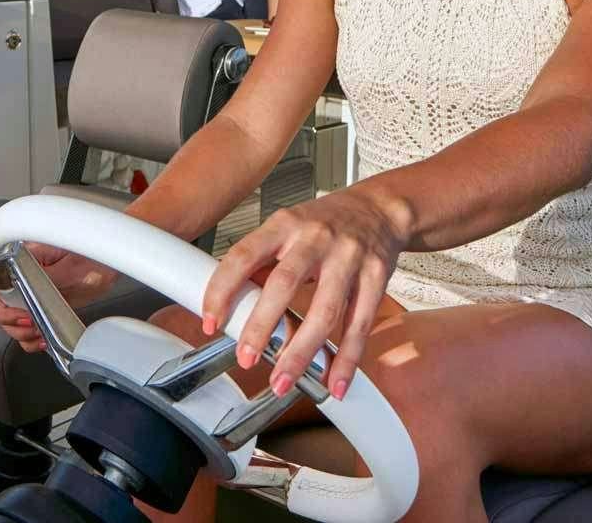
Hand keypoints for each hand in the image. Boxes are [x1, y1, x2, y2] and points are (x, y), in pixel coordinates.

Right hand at [0, 243, 119, 352]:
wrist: (109, 263)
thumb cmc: (93, 256)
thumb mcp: (68, 266)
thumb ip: (42, 276)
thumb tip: (23, 286)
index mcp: (21, 253)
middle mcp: (19, 272)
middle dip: (6, 315)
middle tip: (27, 320)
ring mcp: (28, 291)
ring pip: (6, 317)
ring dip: (18, 330)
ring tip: (37, 331)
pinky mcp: (38, 307)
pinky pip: (23, 329)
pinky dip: (28, 339)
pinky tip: (41, 339)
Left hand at [199, 186, 408, 399]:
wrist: (380, 209)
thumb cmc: (327, 222)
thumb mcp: (288, 227)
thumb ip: (262, 261)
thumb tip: (231, 300)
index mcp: (284, 225)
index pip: (244, 255)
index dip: (223, 289)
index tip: (211, 322)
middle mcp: (315, 239)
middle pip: (285, 285)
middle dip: (261, 327)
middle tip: (245, 359)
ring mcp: (348, 258)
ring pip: (325, 311)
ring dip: (302, 353)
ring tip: (283, 381)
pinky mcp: (376, 277)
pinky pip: (359, 324)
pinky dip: (347, 358)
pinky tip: (335, 382)